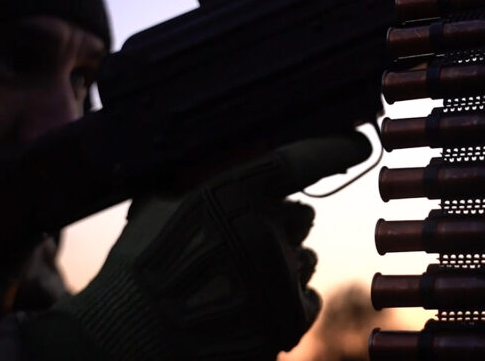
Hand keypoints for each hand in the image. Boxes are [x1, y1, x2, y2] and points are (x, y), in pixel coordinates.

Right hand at [20, 133, 371, 359]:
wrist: (125, 340)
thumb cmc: (138, 270)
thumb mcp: (160, 204)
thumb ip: (201, 174)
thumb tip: (235, 149)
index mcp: (234, 193)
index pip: (303, 159)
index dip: (336, 148)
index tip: (359, 144)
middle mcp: (265, 229)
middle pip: (300, 216)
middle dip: (278, 226)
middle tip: (238, 247)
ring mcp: (279, 277)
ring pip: (304, 260)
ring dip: (280, 268)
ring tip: (233, 287)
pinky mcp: (288, 320)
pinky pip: (308, 299)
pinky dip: (288, 304)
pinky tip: (249, 311)